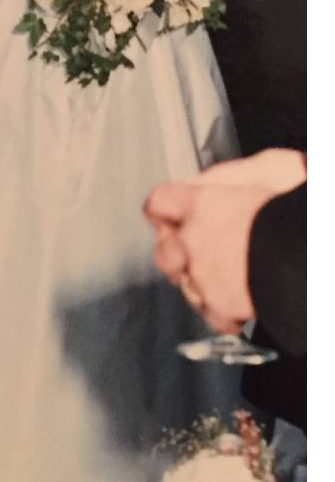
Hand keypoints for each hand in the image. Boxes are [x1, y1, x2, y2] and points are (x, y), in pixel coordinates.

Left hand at [147, 148, 303, 335]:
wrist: (320, 260)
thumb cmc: (306, 213)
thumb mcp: (276, 169)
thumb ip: (237, 175)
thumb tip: (223, 179)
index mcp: (205, 205)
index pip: (162, 201)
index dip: (168, 206)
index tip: (173, 210)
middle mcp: (197, 243)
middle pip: (166, 247)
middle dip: (179, 248)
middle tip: (201, 246)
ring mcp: (207, 279)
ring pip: (185, 283)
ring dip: (200, 279)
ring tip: (229, 274)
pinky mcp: (224, 309)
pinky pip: (211, 312)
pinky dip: (224, 309)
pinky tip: (241, 301)